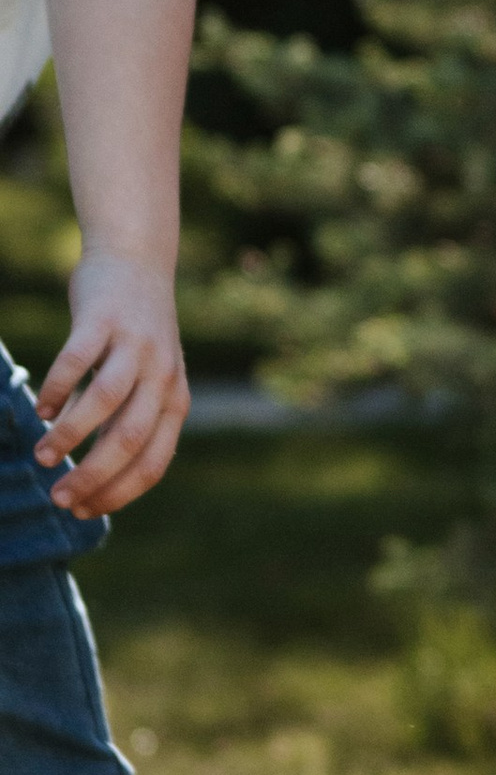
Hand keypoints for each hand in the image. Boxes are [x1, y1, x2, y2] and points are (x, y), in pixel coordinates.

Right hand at [35, 252, 188, 517]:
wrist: (136, 262)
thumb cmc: (133, 337)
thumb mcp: (143, 384)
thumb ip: (122, 424)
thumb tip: (89, 477)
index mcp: (175, 401)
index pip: (152, 464)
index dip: (118, 493)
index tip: (83, 511)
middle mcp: (162, 376)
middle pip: (129, 440)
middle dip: (92, 477)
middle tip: (58, 499)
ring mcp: (135, 346)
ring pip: (105, 403)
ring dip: (71, 436)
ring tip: (42, 457)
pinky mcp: (104, 320)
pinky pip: (78, 360)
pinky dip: (57, 387)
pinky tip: (41, 409)